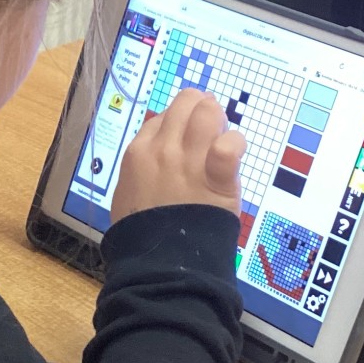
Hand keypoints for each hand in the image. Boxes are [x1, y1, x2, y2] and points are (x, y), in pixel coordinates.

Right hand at [112, 88, 246, 221]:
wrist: (158, 261)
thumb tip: (158, 151)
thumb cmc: (142, 232)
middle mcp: (163, 149)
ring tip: (222, 139)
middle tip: (210, 130)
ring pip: (209, 111)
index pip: (165, 116)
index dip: (180, 122)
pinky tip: (234, 156)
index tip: (188, 139)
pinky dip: (235, 144)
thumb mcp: (127, 191)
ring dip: (220, 121)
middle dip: (202, 109)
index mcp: (138, 152)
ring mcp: (189, 161)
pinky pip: (229, 143)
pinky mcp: (216, 176)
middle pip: (187, 102)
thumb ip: (143, 166)